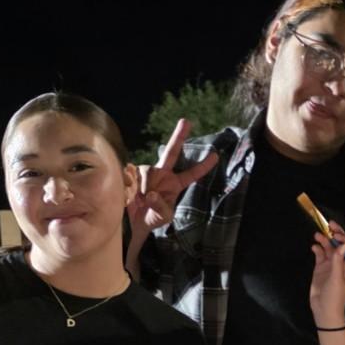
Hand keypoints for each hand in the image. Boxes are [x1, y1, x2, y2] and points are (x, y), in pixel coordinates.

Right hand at [129, 117, 220, 234]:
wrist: (133, 223)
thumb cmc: (152, 219)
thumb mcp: (162, 217)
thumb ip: (160, 206)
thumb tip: (151, 194)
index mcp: (174, 184)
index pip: (191, 174)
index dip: (202, 166)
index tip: (215, 156)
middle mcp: (162, 174)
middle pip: (171, 152)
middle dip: (178, 136)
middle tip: (187, 121)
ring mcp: (147, 172)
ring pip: (146, 172)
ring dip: (142, 188)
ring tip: (139, 201)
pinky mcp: (132, 172)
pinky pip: (131, 176)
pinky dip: (131, 188)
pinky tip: (129, 196)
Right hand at [309, 221, 344, 326]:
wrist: (324, 310)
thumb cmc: (335, 297)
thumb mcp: (337, 279)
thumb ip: (338, 262)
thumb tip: (342, 245)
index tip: (336, 235)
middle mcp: (341, 263)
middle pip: (339, 244)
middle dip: (335, 234)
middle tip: (329, 225)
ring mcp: (330, 265)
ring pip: (328, 248)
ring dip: (324, 240)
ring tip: (317, 235)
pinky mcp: (320, 268)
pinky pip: (320, 254)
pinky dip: (317, 248)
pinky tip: (314, 246)